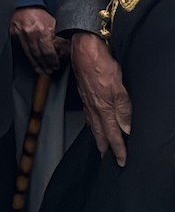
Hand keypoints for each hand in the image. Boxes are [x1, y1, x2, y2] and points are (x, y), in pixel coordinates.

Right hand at [10, 7, 65, 74]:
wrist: (24, 4)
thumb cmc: (39, 13)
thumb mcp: (52, 22)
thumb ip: (57, 35)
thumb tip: (64, 48)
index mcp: (42, 30)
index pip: (48, 51)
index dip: (53, 61)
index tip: (56, 66)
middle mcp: (30, 34)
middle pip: (38, 55)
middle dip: (44, 65)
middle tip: (49, 71)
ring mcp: (20, 35)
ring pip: (29, 54)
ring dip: (35, 64)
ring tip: (40, 70)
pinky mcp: (13, 35)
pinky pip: (21, 48)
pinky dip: (27, 56)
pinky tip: (31, 61)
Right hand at [71, 32, 130, 166]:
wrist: (83, 50)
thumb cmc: (101, 65)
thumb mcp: (118, 86)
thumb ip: (123, 108)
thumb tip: (126, 128)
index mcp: (103, 108)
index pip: (113, 134)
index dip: (118, 148)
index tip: (121, 161)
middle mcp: (94, 108)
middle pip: (100, 133)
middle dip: (105, 147)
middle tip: (108, 159)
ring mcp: (87, 101)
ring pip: (93, 125)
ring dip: (98, 138)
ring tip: (101, 146)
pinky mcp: (84, 94)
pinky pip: (89, 116)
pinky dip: (92, 125)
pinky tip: (94, 123)